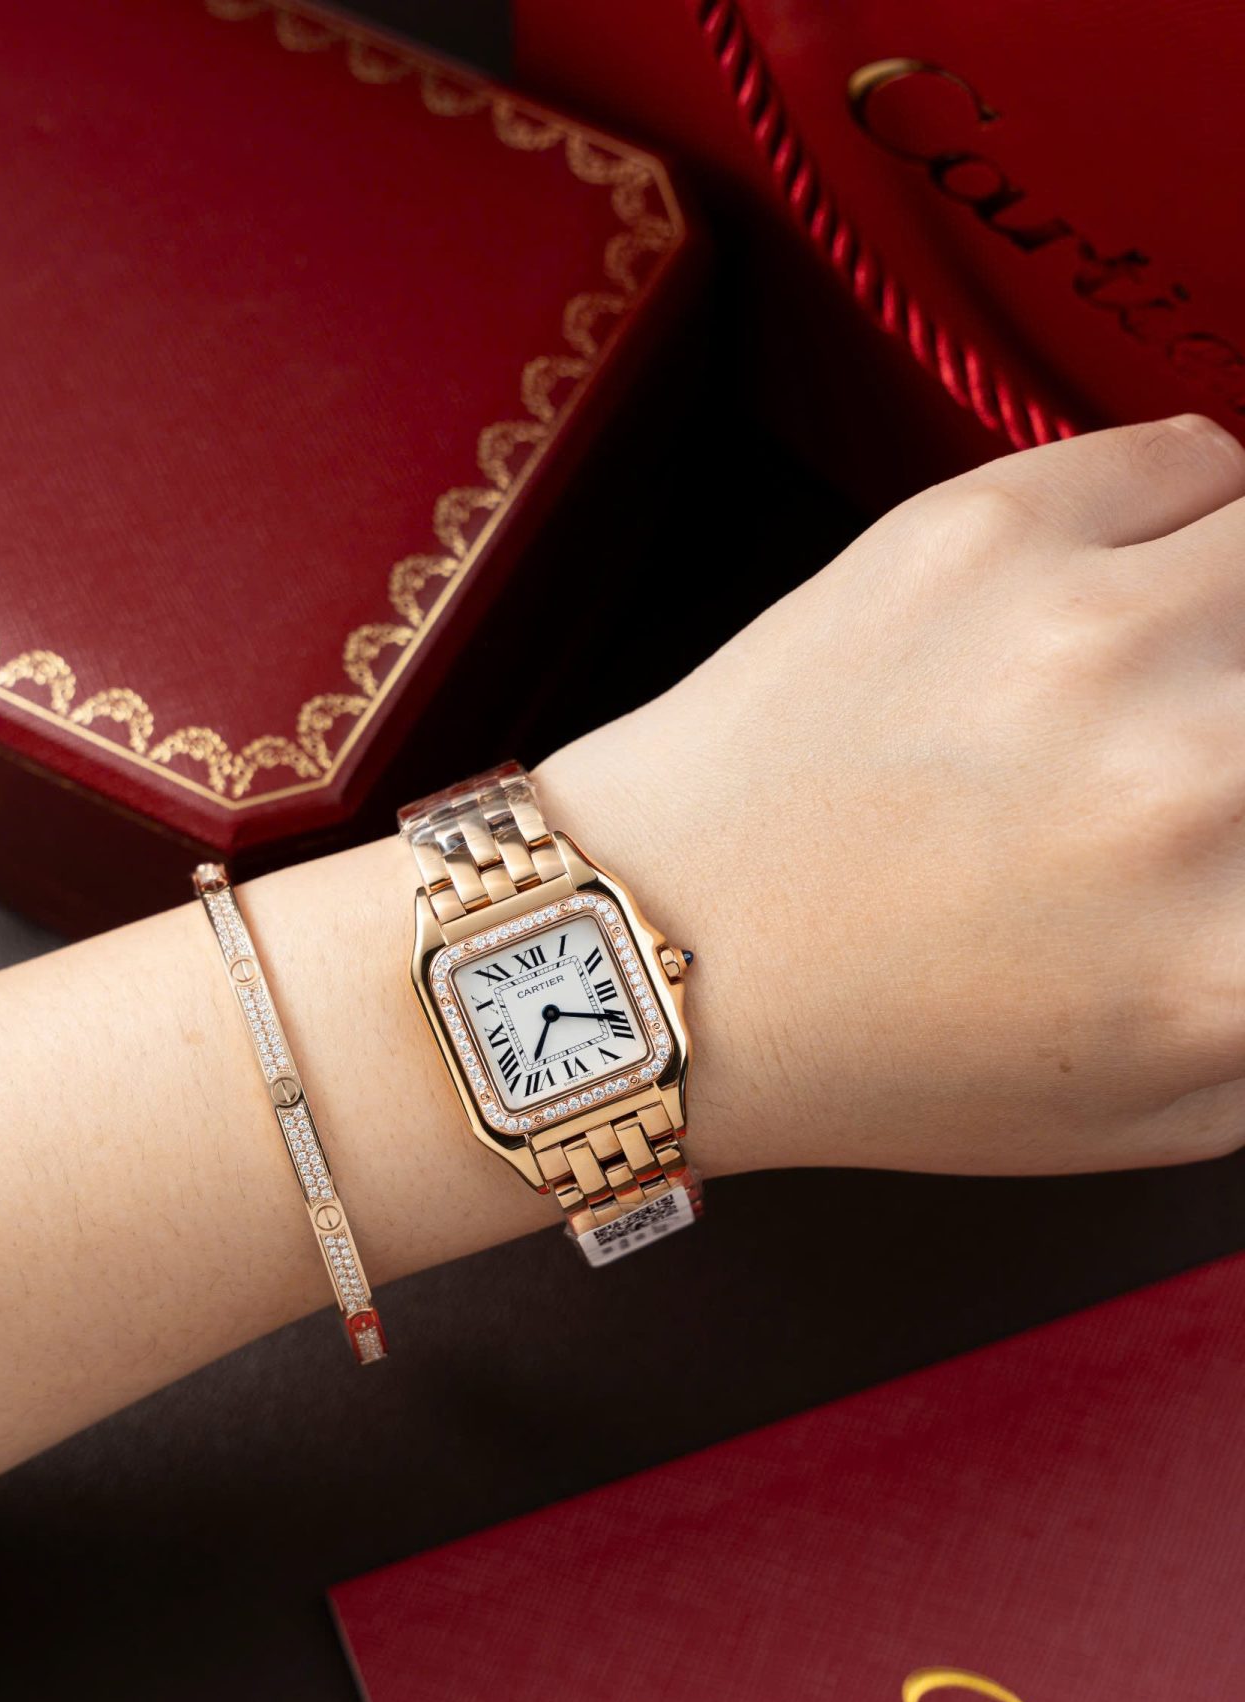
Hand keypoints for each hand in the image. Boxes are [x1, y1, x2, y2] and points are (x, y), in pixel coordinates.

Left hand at [540, 415, 1244, 1177]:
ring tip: (1191, 667)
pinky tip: (1129, 597)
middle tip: (1213, 740)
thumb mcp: (1156, 1106)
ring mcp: (1088, 629)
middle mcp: (1193, 781)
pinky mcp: (981, 522)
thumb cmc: (891, 1050)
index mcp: (1237, 964)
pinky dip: (1197, 519)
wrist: (655, 954)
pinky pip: (1200, 456)